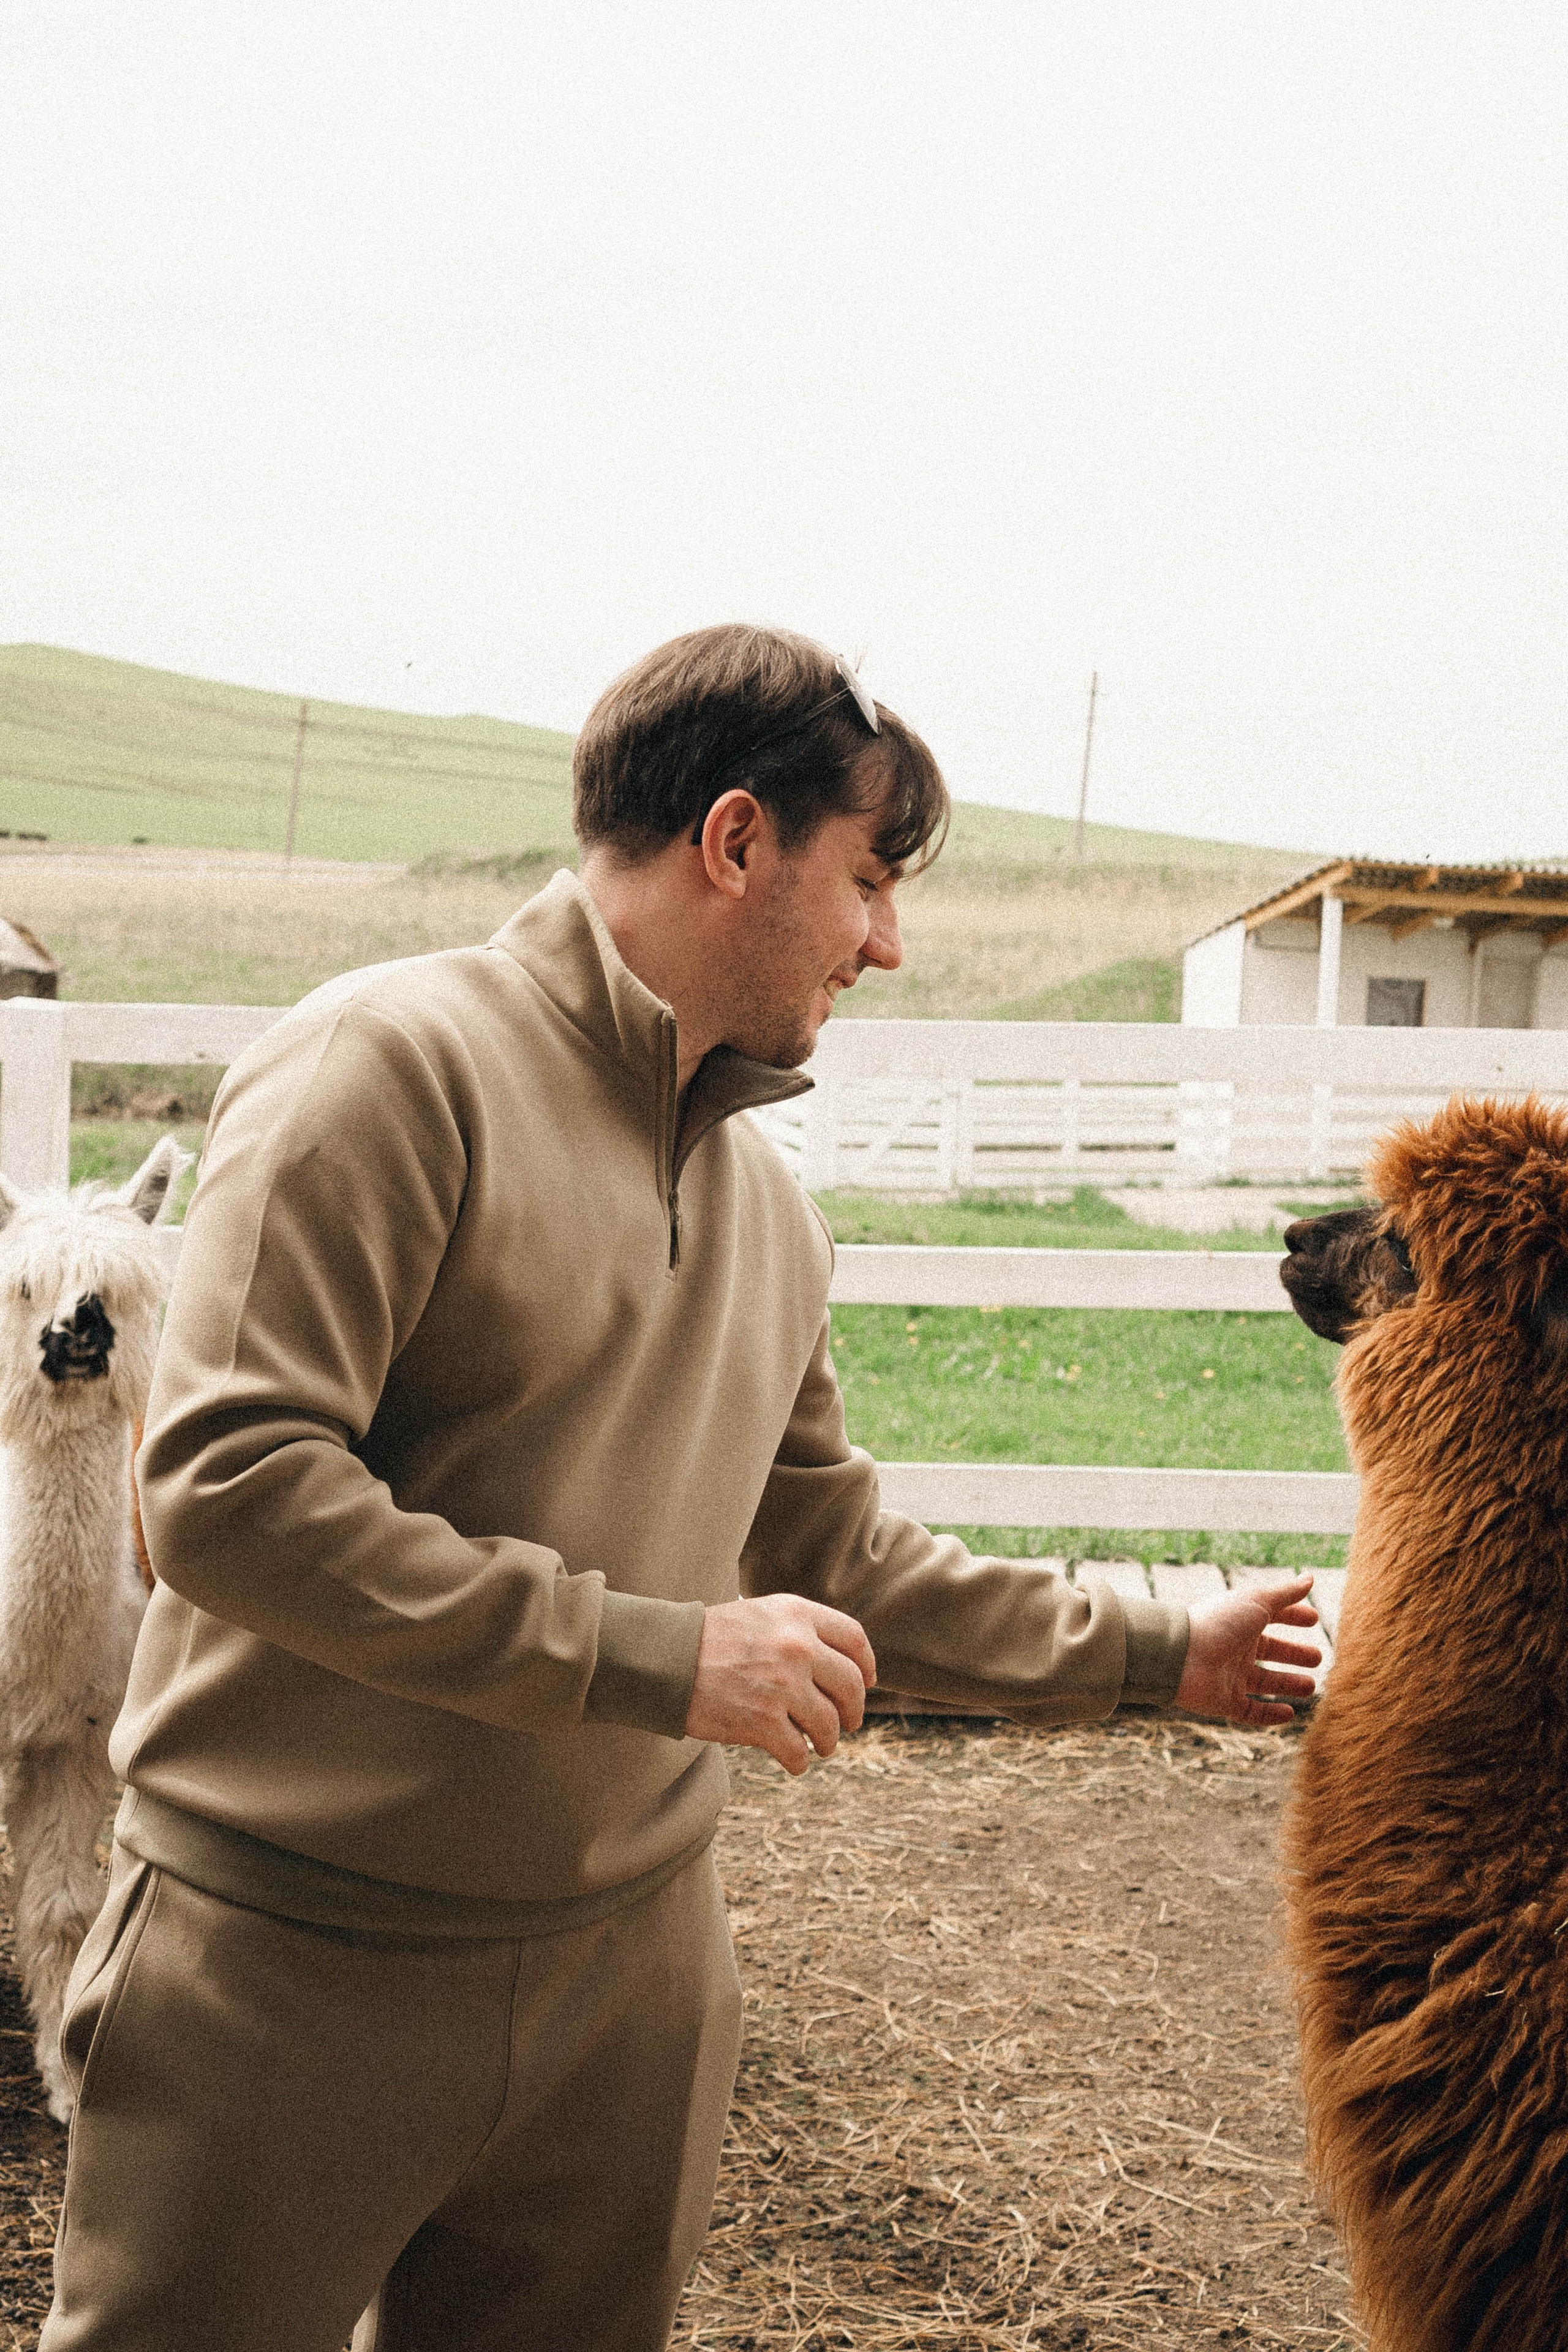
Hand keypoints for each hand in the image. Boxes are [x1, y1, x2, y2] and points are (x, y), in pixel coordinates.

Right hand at [684, 1595, 876, 1775]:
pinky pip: (799, 1752)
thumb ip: (800, 1631)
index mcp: (797, 1615)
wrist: (666, 1659)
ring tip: (821, 1745)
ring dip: (828, 1741)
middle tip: (847, 1722)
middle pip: (851, 1686)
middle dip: (853, 1711)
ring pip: (829, 1725)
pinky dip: (799, 1761)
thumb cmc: (711, 1638)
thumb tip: (840, 1665)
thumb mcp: (762, 1614)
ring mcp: (782, 1685)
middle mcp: (796, 1646)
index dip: (866, 1665)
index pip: (854, 1639)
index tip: (867, 1681)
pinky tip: (793, 1759)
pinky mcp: (762, 1722)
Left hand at [1174, 1574, 1320, 1727]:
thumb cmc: (1219, 1622)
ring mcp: (1230, 1676)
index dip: (1293, 1617)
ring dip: (1288, 1684)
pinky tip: (1290, 1713)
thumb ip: (1285, 1593)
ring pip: (1264, 1683)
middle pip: (1270, 1651)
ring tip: (1311, 1686)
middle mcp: (1236, 1648)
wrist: (1181, 1655)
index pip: (1273, 1617)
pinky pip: (1251, 1711)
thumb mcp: (1257, 1602)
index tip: (1314, 1619)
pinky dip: (1270, 1714)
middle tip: (1318, 1657)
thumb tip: (1310, 1578)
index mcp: (1242, 1622)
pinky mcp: (1225, 1701)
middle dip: (1294, 1654)